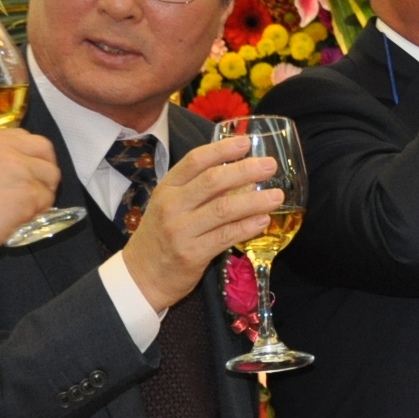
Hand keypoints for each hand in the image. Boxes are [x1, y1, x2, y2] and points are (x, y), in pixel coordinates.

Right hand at [0, 128, 62, 258]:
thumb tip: (12, 168)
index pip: (21, 136)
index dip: (27, 155)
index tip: (24, 171)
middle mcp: (1, 146)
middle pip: (43, 147)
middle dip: (45, 166)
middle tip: (37, 187)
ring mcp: (17, 166)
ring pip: (51, 174)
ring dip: (43, 192)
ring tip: (24, 207)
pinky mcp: (28, 190)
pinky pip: (47, 199)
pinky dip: (38, 211)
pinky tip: (19, 218)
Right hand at [121, 137, 283, 312]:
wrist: (141, 275)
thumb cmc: (162, 235)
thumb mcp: (172, 205)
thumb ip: (201, 190)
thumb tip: (244, 177)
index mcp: (167, 188)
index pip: (195, 161)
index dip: (222, 149)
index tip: (246, 142)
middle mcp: (172, 206)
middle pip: (213, 181)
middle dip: (245, 170)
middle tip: (270, 166)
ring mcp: (181, 230)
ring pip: (223, 209)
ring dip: (254, 201)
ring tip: (277, 196)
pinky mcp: (192, 254)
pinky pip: (226, 236)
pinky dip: (247, 227)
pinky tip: (264, 220)